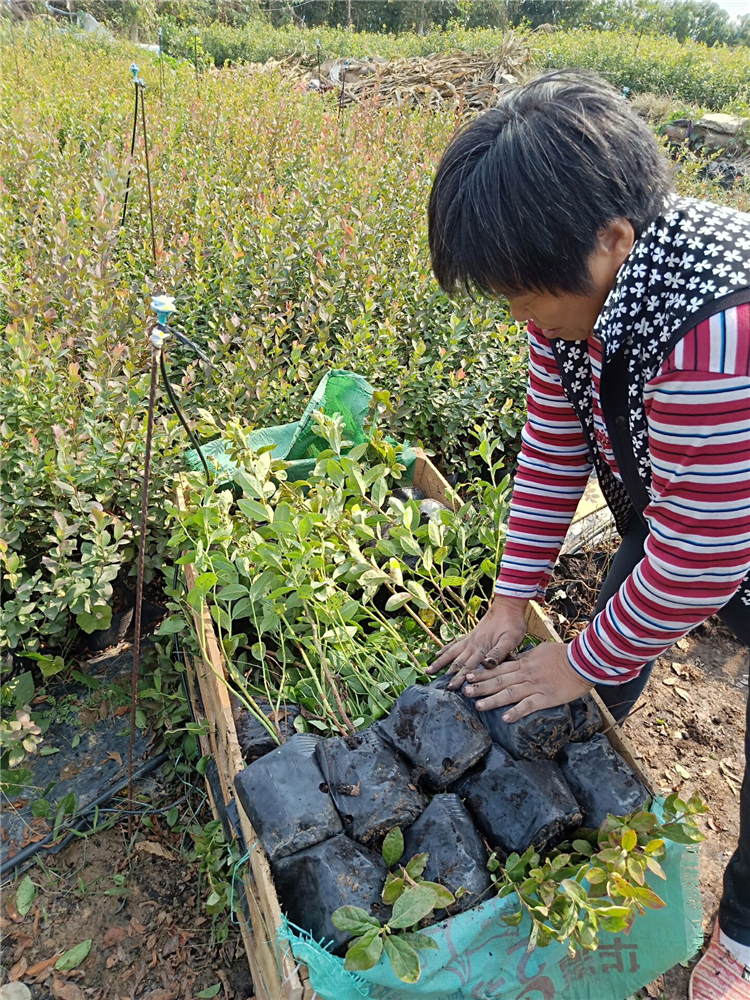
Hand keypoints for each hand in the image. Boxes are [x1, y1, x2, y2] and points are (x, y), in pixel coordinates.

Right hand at [425, 595, 528, 690]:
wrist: (508, 605)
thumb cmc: (512, 623)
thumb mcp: (510, 640)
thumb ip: (499, 653)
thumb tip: (486, 665)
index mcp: (482, 648)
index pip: (469, 666)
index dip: (459, 678)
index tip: (451, 688)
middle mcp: (473, 644)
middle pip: (458, 662)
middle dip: (448, 675)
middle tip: (440, 687)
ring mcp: (470, 639)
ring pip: (451, 653)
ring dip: (440, 662)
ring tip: (428, 671)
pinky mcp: (470, 635)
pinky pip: (454, 643)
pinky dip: (445, 650)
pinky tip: (437, 654)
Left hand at [462, 641, 592, 721]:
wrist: (582, 660)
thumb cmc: (563, 654)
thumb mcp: (540, 650)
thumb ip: (525, 657)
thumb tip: (513, 660)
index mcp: (524, 663)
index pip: (498, 668)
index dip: (483, 672)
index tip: (469, 675)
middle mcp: (526, 674)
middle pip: (499, 680)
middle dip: (481, 686)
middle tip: (465, 691)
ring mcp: (535, 686)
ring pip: (509, 693)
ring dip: (493, 700)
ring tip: (478, 705)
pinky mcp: (546, 697)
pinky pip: (528, 705)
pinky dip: (516, 712)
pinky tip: (505, 719)